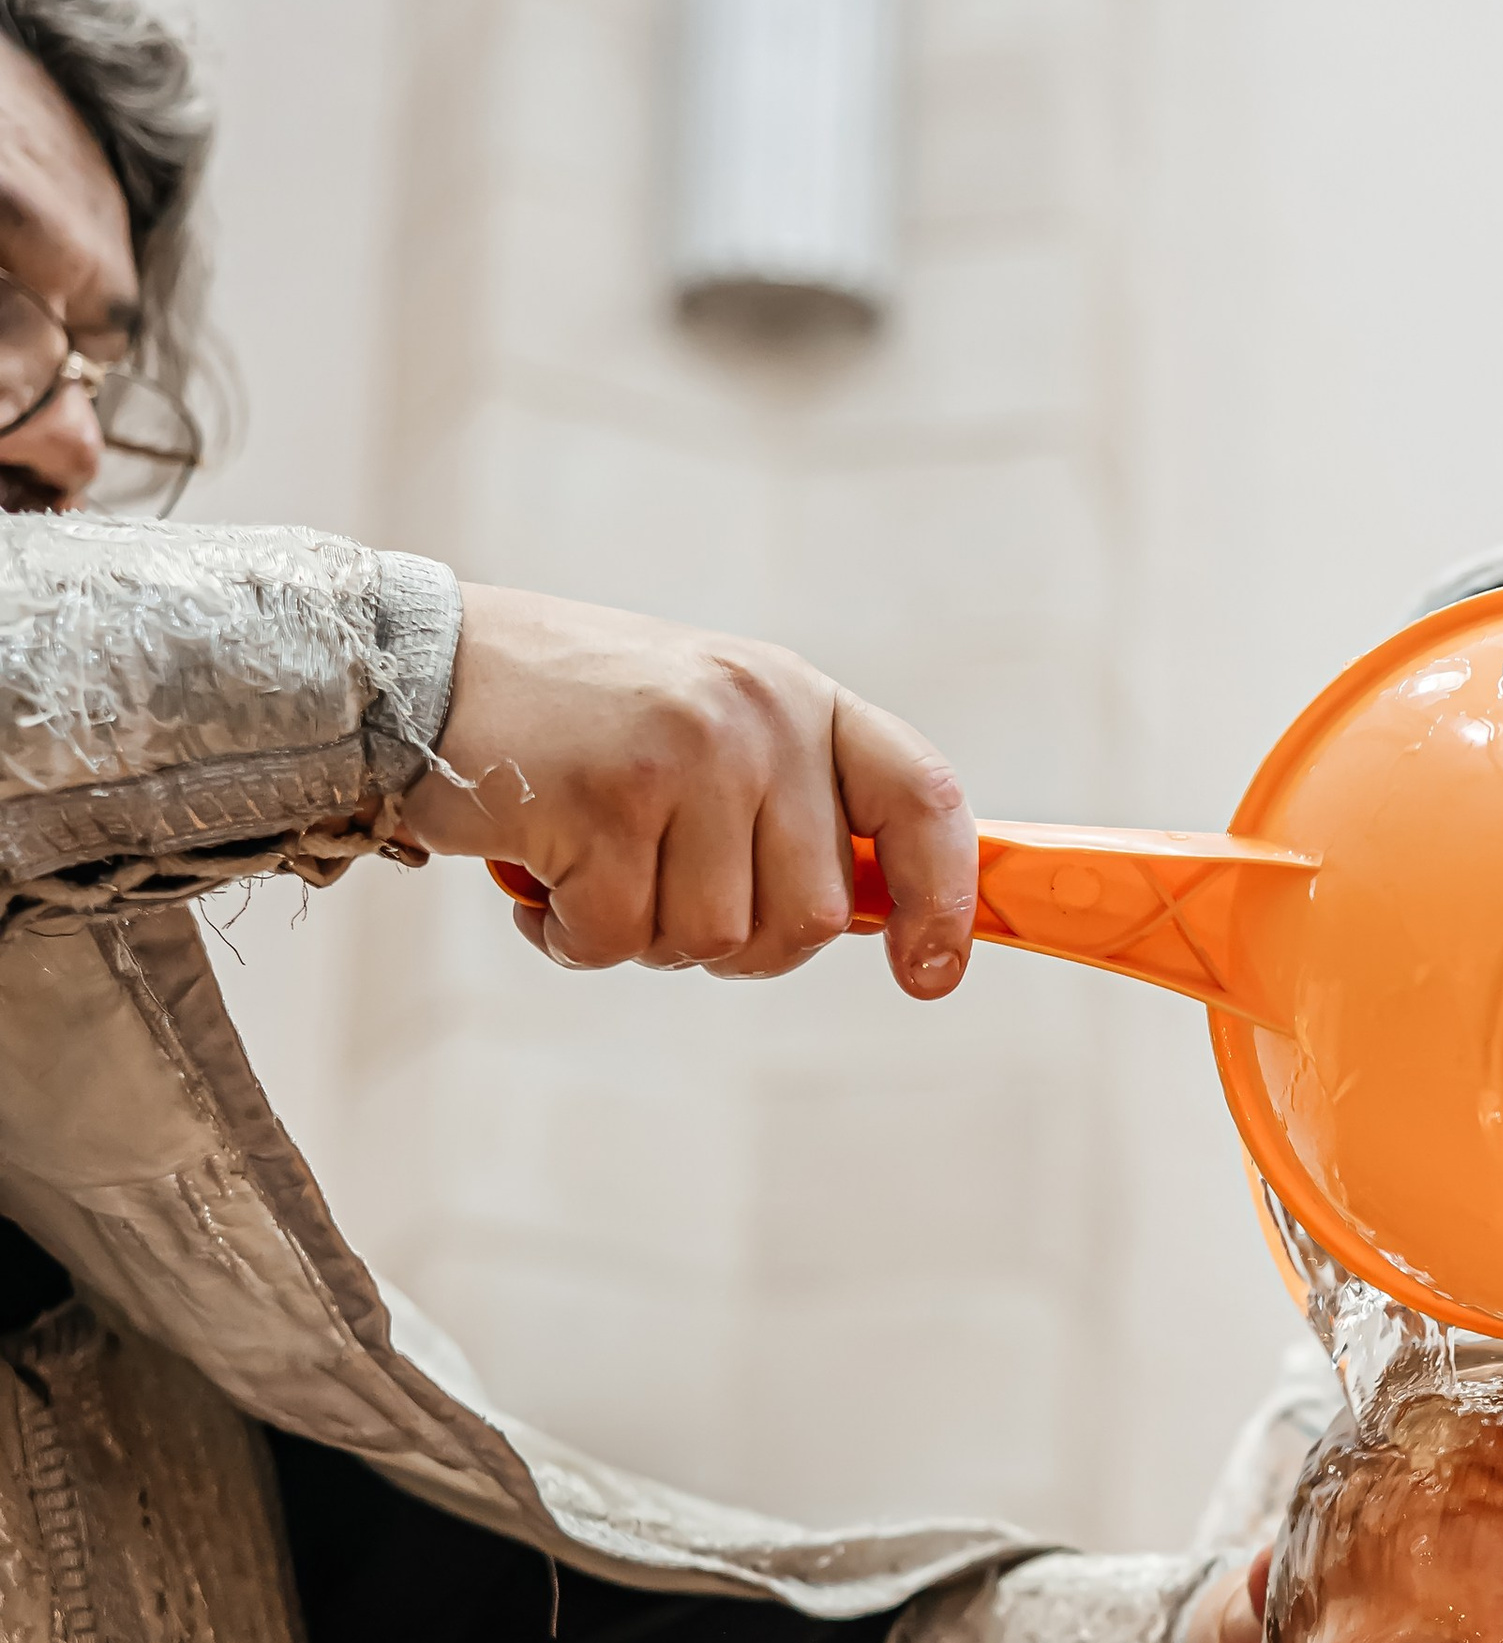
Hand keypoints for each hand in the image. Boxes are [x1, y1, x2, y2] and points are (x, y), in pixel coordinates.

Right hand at [409, 585, 980, 991]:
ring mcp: (683, 755)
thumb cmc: (571, 723)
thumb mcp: (705, 729)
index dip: (942, 899)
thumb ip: (788, 806)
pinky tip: (538, 876)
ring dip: (639, 936)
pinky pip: (619, 942)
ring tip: (585, 862)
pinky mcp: (605, 801)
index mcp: (795, 698)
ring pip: (713, 942)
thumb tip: (875, 919)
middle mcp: (755, 717)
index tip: (930, 973)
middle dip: (730, 942)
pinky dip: (570, 939)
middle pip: (808, 920)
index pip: (920, 800)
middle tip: (653, 889)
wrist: (420, 668)